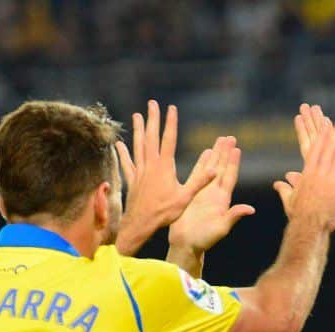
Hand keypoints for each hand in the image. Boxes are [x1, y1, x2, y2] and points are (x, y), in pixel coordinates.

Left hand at [116, 100, 216, 254]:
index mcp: (164, 167)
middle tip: (152, 103)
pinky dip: (123, 153)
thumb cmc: (164, 213)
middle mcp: (150, 165)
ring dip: (138, 130)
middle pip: (151, 137)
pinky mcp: (132, 180)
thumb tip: (214, 170)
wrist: (141, 224)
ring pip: (138, 146)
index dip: (171, 123)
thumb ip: (199, 183)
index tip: (171, 108)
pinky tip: (119, 144)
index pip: (169, 139)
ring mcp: (140, 171)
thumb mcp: (185, 198)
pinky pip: (126, 163)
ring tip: (137, 116)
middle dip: (153, 119)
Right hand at [169, 136, 255, 256]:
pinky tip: (205, 153)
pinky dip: (201, 163)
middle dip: (226, 153)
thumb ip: (234, 216)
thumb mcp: (221, 228)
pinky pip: (197, 174)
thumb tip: (251, 209)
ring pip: (211, 168)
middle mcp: (214, 194)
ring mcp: (203, 192)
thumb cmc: (204, 240)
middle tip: (230, 138)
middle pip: (222, 168)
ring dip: (215, 154)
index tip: (237, 149)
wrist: (185, 244)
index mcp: (223, 200)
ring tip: (220, 140)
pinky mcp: (191, 193)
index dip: (234, 163)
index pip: (230, 177)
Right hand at [272, 107, 334, 231]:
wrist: (310, 226)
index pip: (316, 148)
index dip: (322, 134)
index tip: (326, 122)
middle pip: (331, 145)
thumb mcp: (290, 200)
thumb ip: (285, 189)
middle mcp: (320, 171)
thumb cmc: (299, 215)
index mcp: (308, 172)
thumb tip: (277, 184)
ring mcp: (332, 177)